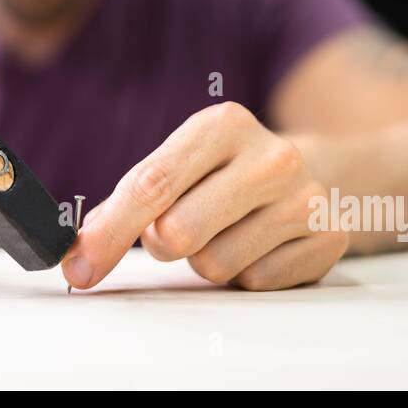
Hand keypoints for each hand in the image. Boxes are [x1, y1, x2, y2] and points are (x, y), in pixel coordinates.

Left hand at [61, 102, 346, 290]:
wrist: (319, 173)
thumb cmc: (229, 172)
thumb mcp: (182, 163)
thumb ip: (131, 198)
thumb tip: (79, 248)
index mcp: (223, 125)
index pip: (151, 184)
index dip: (108, 233)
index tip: (79, 267)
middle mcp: (271, 156)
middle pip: (178, 232)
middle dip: (161, 245)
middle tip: (173, 234)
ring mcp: (306, 199)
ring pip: (214, 265)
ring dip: (206, 260)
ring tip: (227, 232)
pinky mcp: (329, 240)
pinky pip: (255, 283)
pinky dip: (245, 273)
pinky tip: (260, 245)